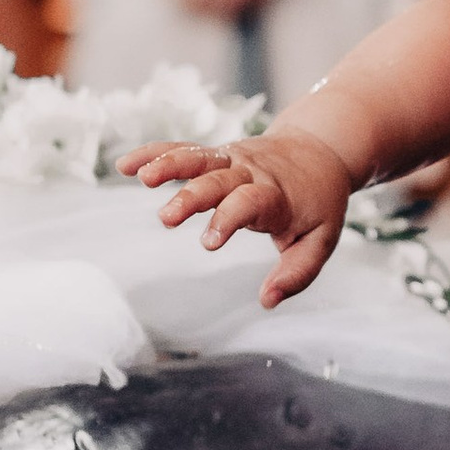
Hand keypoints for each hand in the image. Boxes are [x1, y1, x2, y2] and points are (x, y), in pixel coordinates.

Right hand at [118, 128, 353, 304]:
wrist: (322, 150)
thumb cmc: (318, 202)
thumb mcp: (321, 240)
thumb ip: (296, 272)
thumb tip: (267, 300)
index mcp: (276, 195)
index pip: (249, 202)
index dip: (228, 218)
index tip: (208, 242)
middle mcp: (250, 173)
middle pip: (217, 180)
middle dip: (191, 197)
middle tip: (166, 218)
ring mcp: (231, 160)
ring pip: (197, 157)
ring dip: (169, 164)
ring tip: (143, 177)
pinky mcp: (217, 155)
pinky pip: (184, 151)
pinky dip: (156, 154)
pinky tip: (127, 166)